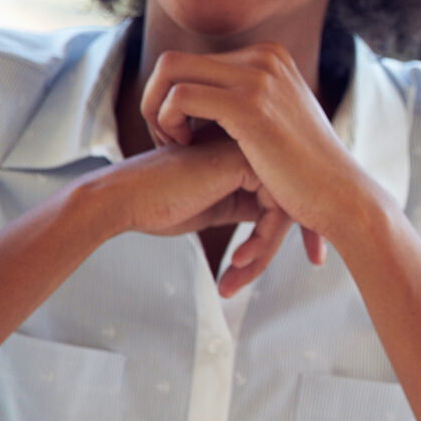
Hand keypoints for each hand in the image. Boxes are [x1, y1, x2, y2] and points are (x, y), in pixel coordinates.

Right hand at [86, 139, 294, 292]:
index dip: (293, 233)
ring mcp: (251, 150)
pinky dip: (261, 242)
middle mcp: (255, 147)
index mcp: (249, 155)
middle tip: (271, 273)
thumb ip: (252, 204)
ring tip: (236, 272)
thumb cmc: (160, 204)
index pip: (289, 196)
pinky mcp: (244, 162)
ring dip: (265, 250)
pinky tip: (237, 260)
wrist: (120, 198)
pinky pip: (275, 210)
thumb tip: (285, 222)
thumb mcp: (219, 205)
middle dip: (283, 245)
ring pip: (287, 209)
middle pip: (293, 203)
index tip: (300, 261)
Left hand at [140, 44, 376, 259]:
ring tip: (174, 145)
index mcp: (269, 57)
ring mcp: (260, 77)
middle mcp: (265, 57)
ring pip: (169, 72)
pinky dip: (167, 121)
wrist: (341, 195)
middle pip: (174, 62)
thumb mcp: (278, 121)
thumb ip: (247, 99)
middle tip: (167, 140)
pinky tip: (185, 147)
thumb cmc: (305, 171)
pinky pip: (180, 96)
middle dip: (155, 101)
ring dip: (155, 110)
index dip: (170, 97)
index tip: (181, 135)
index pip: (191, 62)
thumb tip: (203, 93)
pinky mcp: (250, 104)